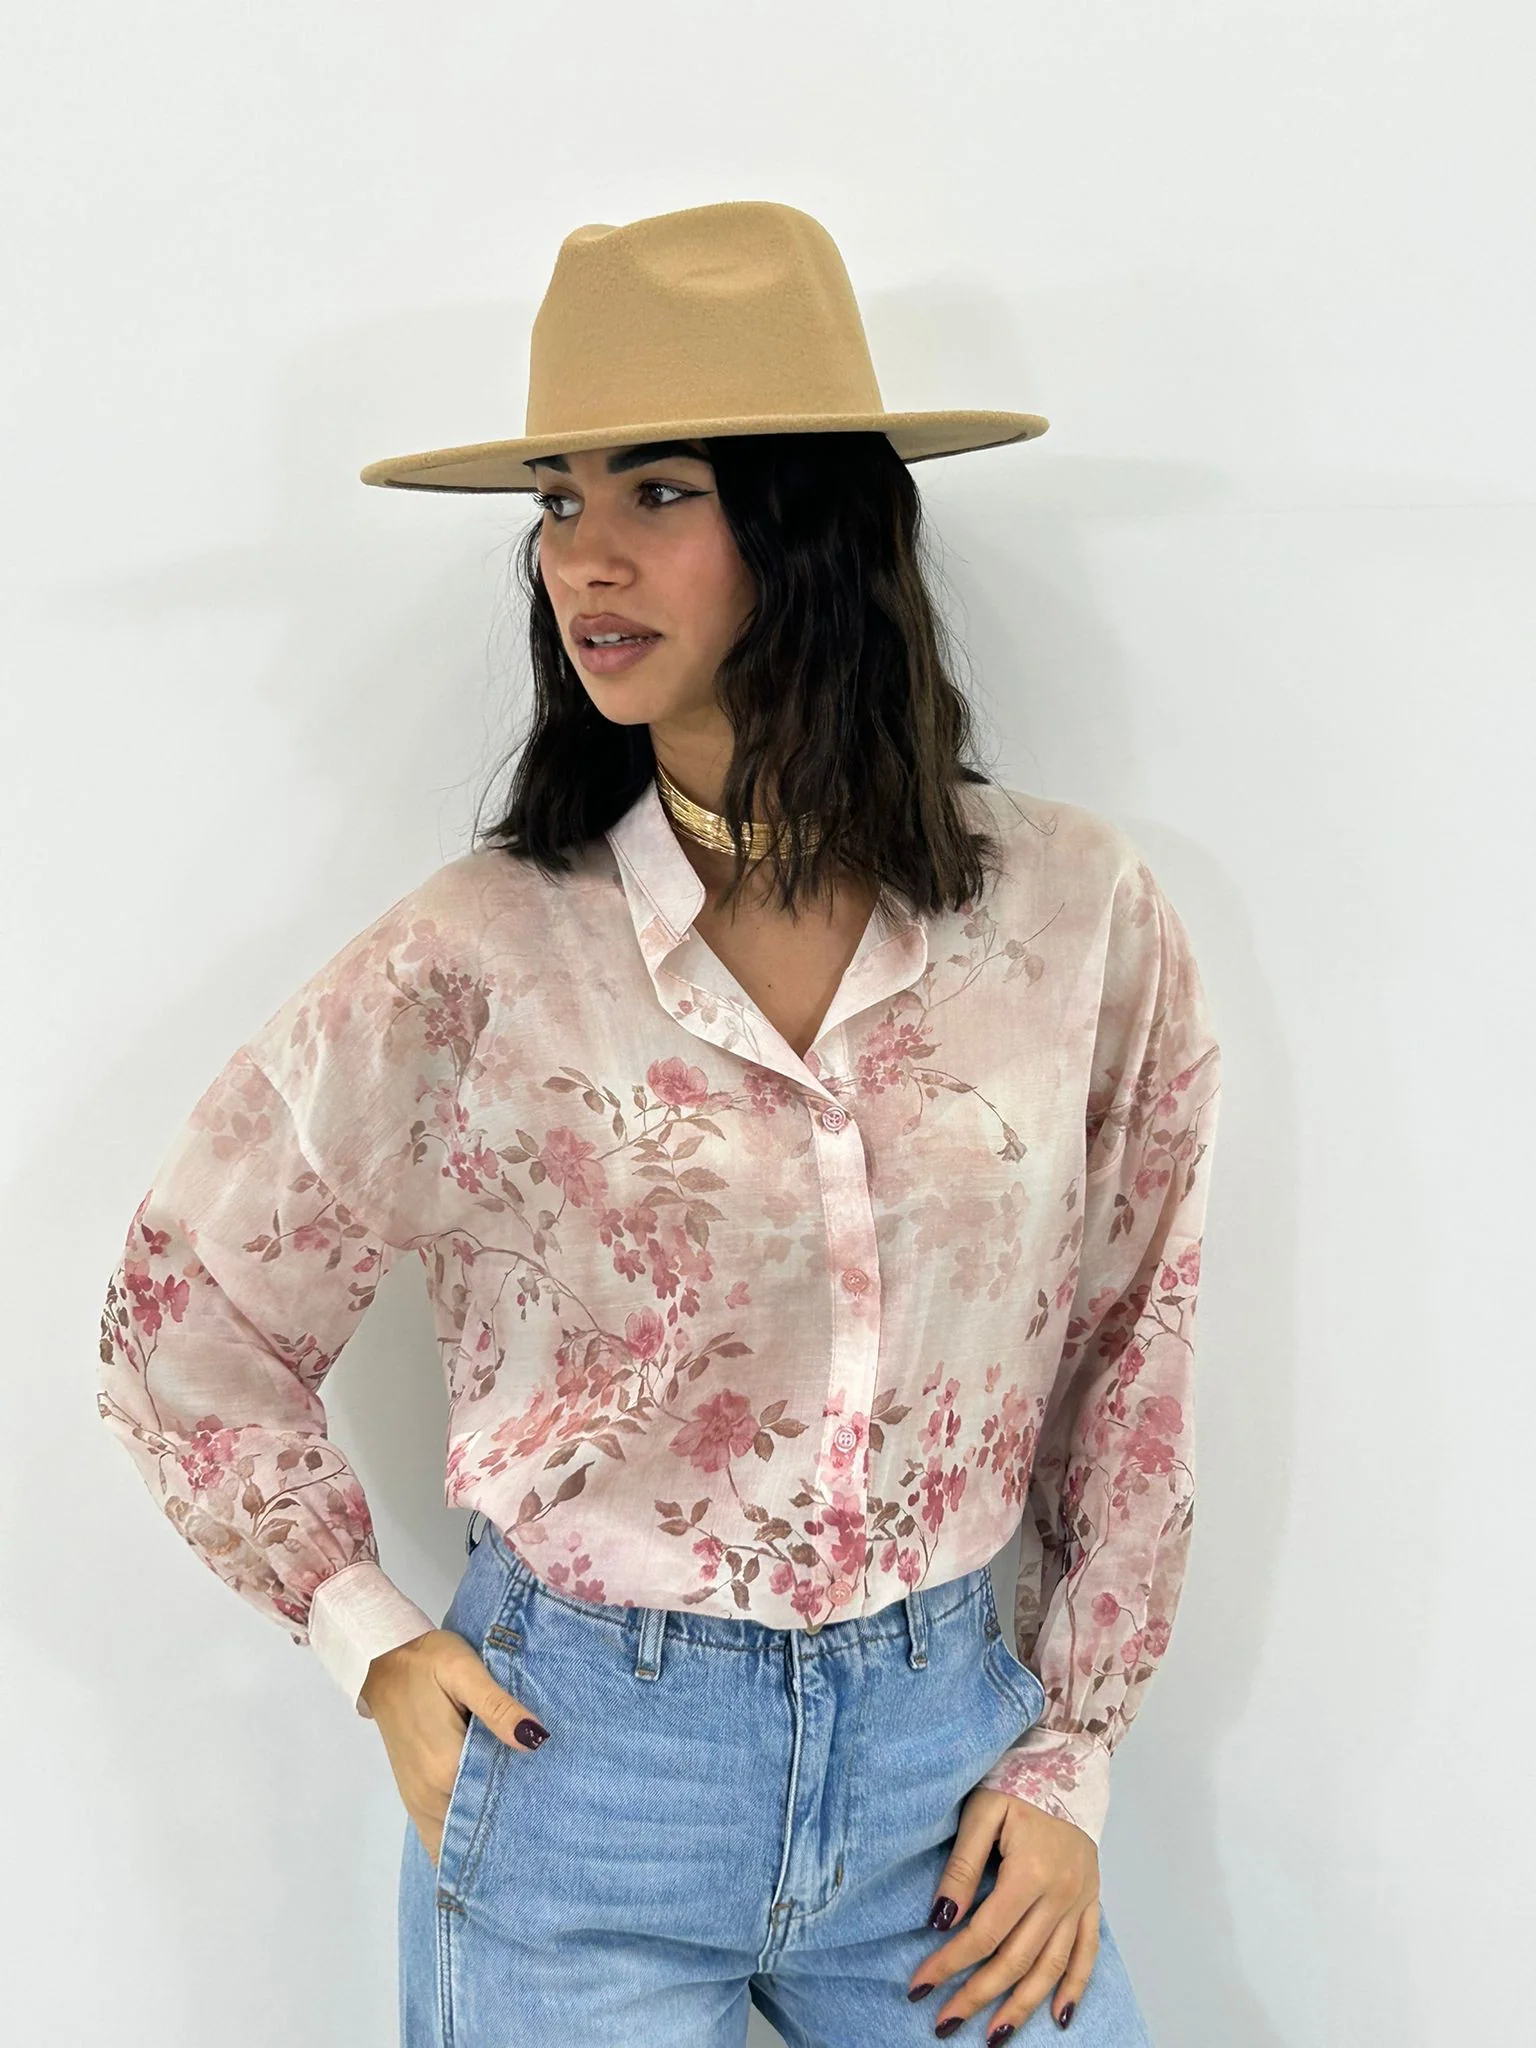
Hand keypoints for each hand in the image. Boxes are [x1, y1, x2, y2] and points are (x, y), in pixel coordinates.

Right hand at [359, 1629, 550, 1868]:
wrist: (381, 1659)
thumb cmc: (427, 1663)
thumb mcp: (465, 1671)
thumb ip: (498, 1707)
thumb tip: (536, 1739)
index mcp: (446, 1768)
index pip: (492, 1810)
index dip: (523, 1815)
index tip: (553, 1818)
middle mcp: (430, 1795)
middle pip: (473, 1830)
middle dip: (506, 1833)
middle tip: (545, 1827)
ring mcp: (417, 1799)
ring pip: (452, 1839)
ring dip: (480, 1840)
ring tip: (521, 1831)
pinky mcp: (412, 1795)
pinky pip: (436, 1832)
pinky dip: (457, 1839)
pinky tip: (483, 1831)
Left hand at [907, 1787, 1099, 2037]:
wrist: (1069, 1761)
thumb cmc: (1018, 1781)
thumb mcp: (982, 1811)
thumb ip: (961, 1866)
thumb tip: (941, 1919)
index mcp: (1030, 1872)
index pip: (984, 1934)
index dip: (950, 1963)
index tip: (919, 1986)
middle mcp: (1060, 1895)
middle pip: (1016, 1960)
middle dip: (978, 1996)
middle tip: (945, 2023)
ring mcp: (1080, 1901)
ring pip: (1052, 1968)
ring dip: (1022, 2006)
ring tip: (994, 2035)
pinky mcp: (1092, 1900)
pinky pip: (1087, 1953)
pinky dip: (1075, 1988)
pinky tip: (1058, 2017)